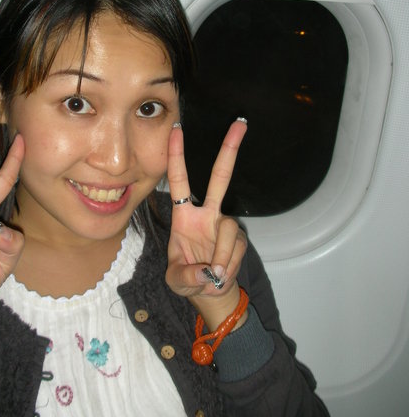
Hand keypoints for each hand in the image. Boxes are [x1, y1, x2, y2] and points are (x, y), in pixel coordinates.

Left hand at [166, 118, 247, 329]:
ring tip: (213, 276)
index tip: (176, 129)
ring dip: (221, 256)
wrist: (210, 293)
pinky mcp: (239, 239)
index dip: (176, 156)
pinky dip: (227, 266)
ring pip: (229, 229)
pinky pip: (235, 249)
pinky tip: (220, 275)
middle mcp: (206, 214)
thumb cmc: (187, 279)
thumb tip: (208, 271)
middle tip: (239, 123)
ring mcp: (224, 225)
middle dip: (229, 150)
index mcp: (183, 216)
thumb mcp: (177, 281)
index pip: (178, 180)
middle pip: (220, 177)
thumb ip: (187, 276)